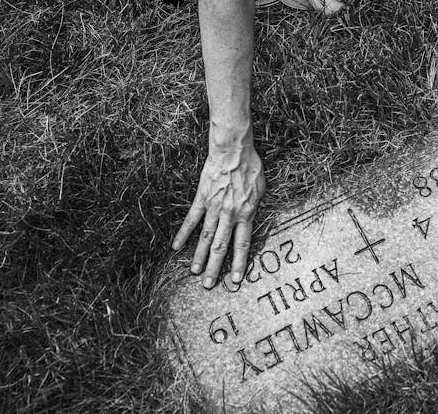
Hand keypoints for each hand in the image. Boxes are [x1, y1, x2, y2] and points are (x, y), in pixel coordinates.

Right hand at [173, 143, 265, 288]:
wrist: (233, 151)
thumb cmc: (250, 167)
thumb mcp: (261, 189)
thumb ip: (255, 207)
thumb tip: (251, 218)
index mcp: (246, 214)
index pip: (242, 245)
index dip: (238, 263)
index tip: (235, 280)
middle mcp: (229, 214)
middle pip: (220, 246)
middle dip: (215, 267)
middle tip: (209, 285)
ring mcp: (213, 207)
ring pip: (205, 236)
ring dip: (199, 256)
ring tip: (194, 272)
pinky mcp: (202, 198)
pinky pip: (191, 219)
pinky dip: (183, 233)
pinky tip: (176, 246)